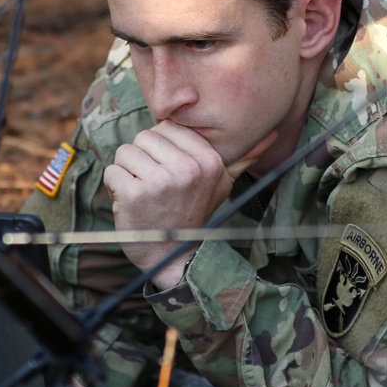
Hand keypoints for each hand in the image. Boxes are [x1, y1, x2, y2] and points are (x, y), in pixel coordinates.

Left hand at [104, 121, 274, 287]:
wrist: (173, 259)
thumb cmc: (193, 217)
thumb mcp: (222, 186)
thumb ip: (243, 158)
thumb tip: (274, 134)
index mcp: (209, 160)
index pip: (167, 127)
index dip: (162, 150)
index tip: (171, 175)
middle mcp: (188, 168)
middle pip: (144, 136)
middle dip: (143, 160)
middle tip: (155, 188)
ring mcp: (161, 181)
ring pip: (125, 152)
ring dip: (127, 174)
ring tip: (144, 196)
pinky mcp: (135, 194)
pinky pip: (112, 172)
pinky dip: (115, 189)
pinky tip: (131, 205)